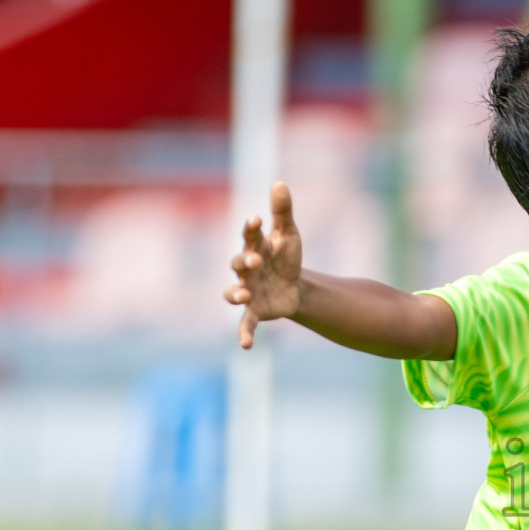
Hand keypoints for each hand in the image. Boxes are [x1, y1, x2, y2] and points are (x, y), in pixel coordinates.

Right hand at [224, 181, 301, 348]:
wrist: (295, 286)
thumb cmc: (287, 257)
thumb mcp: (289, 235)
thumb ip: (282, 212)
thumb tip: (279, 183)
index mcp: (254, 248)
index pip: (249, 236)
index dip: (251, 229)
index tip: (257, 220)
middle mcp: (245, 270)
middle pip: (238, 264)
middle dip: (245, 261)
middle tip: (254, 259)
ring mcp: (247, 291)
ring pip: (233, 292)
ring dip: (234, 294)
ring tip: (241, 296)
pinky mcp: (254, 311)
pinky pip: (244, 323)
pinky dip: (244, 333)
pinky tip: (246, 345)